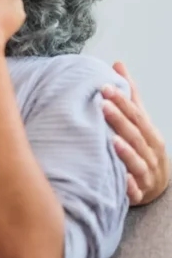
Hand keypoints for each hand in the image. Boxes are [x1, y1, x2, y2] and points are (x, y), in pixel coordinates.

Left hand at [101, 61, 169, 204]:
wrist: (155, 185)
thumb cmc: (143, 147)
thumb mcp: (139, 121)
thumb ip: (129, 95)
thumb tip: (118, 64)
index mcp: (149, 134)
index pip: (136, 115)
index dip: (122, 102)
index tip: (105, 87)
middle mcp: (150, 153)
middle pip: (135, 135)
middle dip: (120, 120)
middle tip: (102, 104)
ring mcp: (146, 174)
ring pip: (137, 161)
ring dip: (126, 151)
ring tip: (112, 140)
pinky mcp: (139, 193)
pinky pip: (135, 190)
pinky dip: (130, 185)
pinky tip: (123, 180)